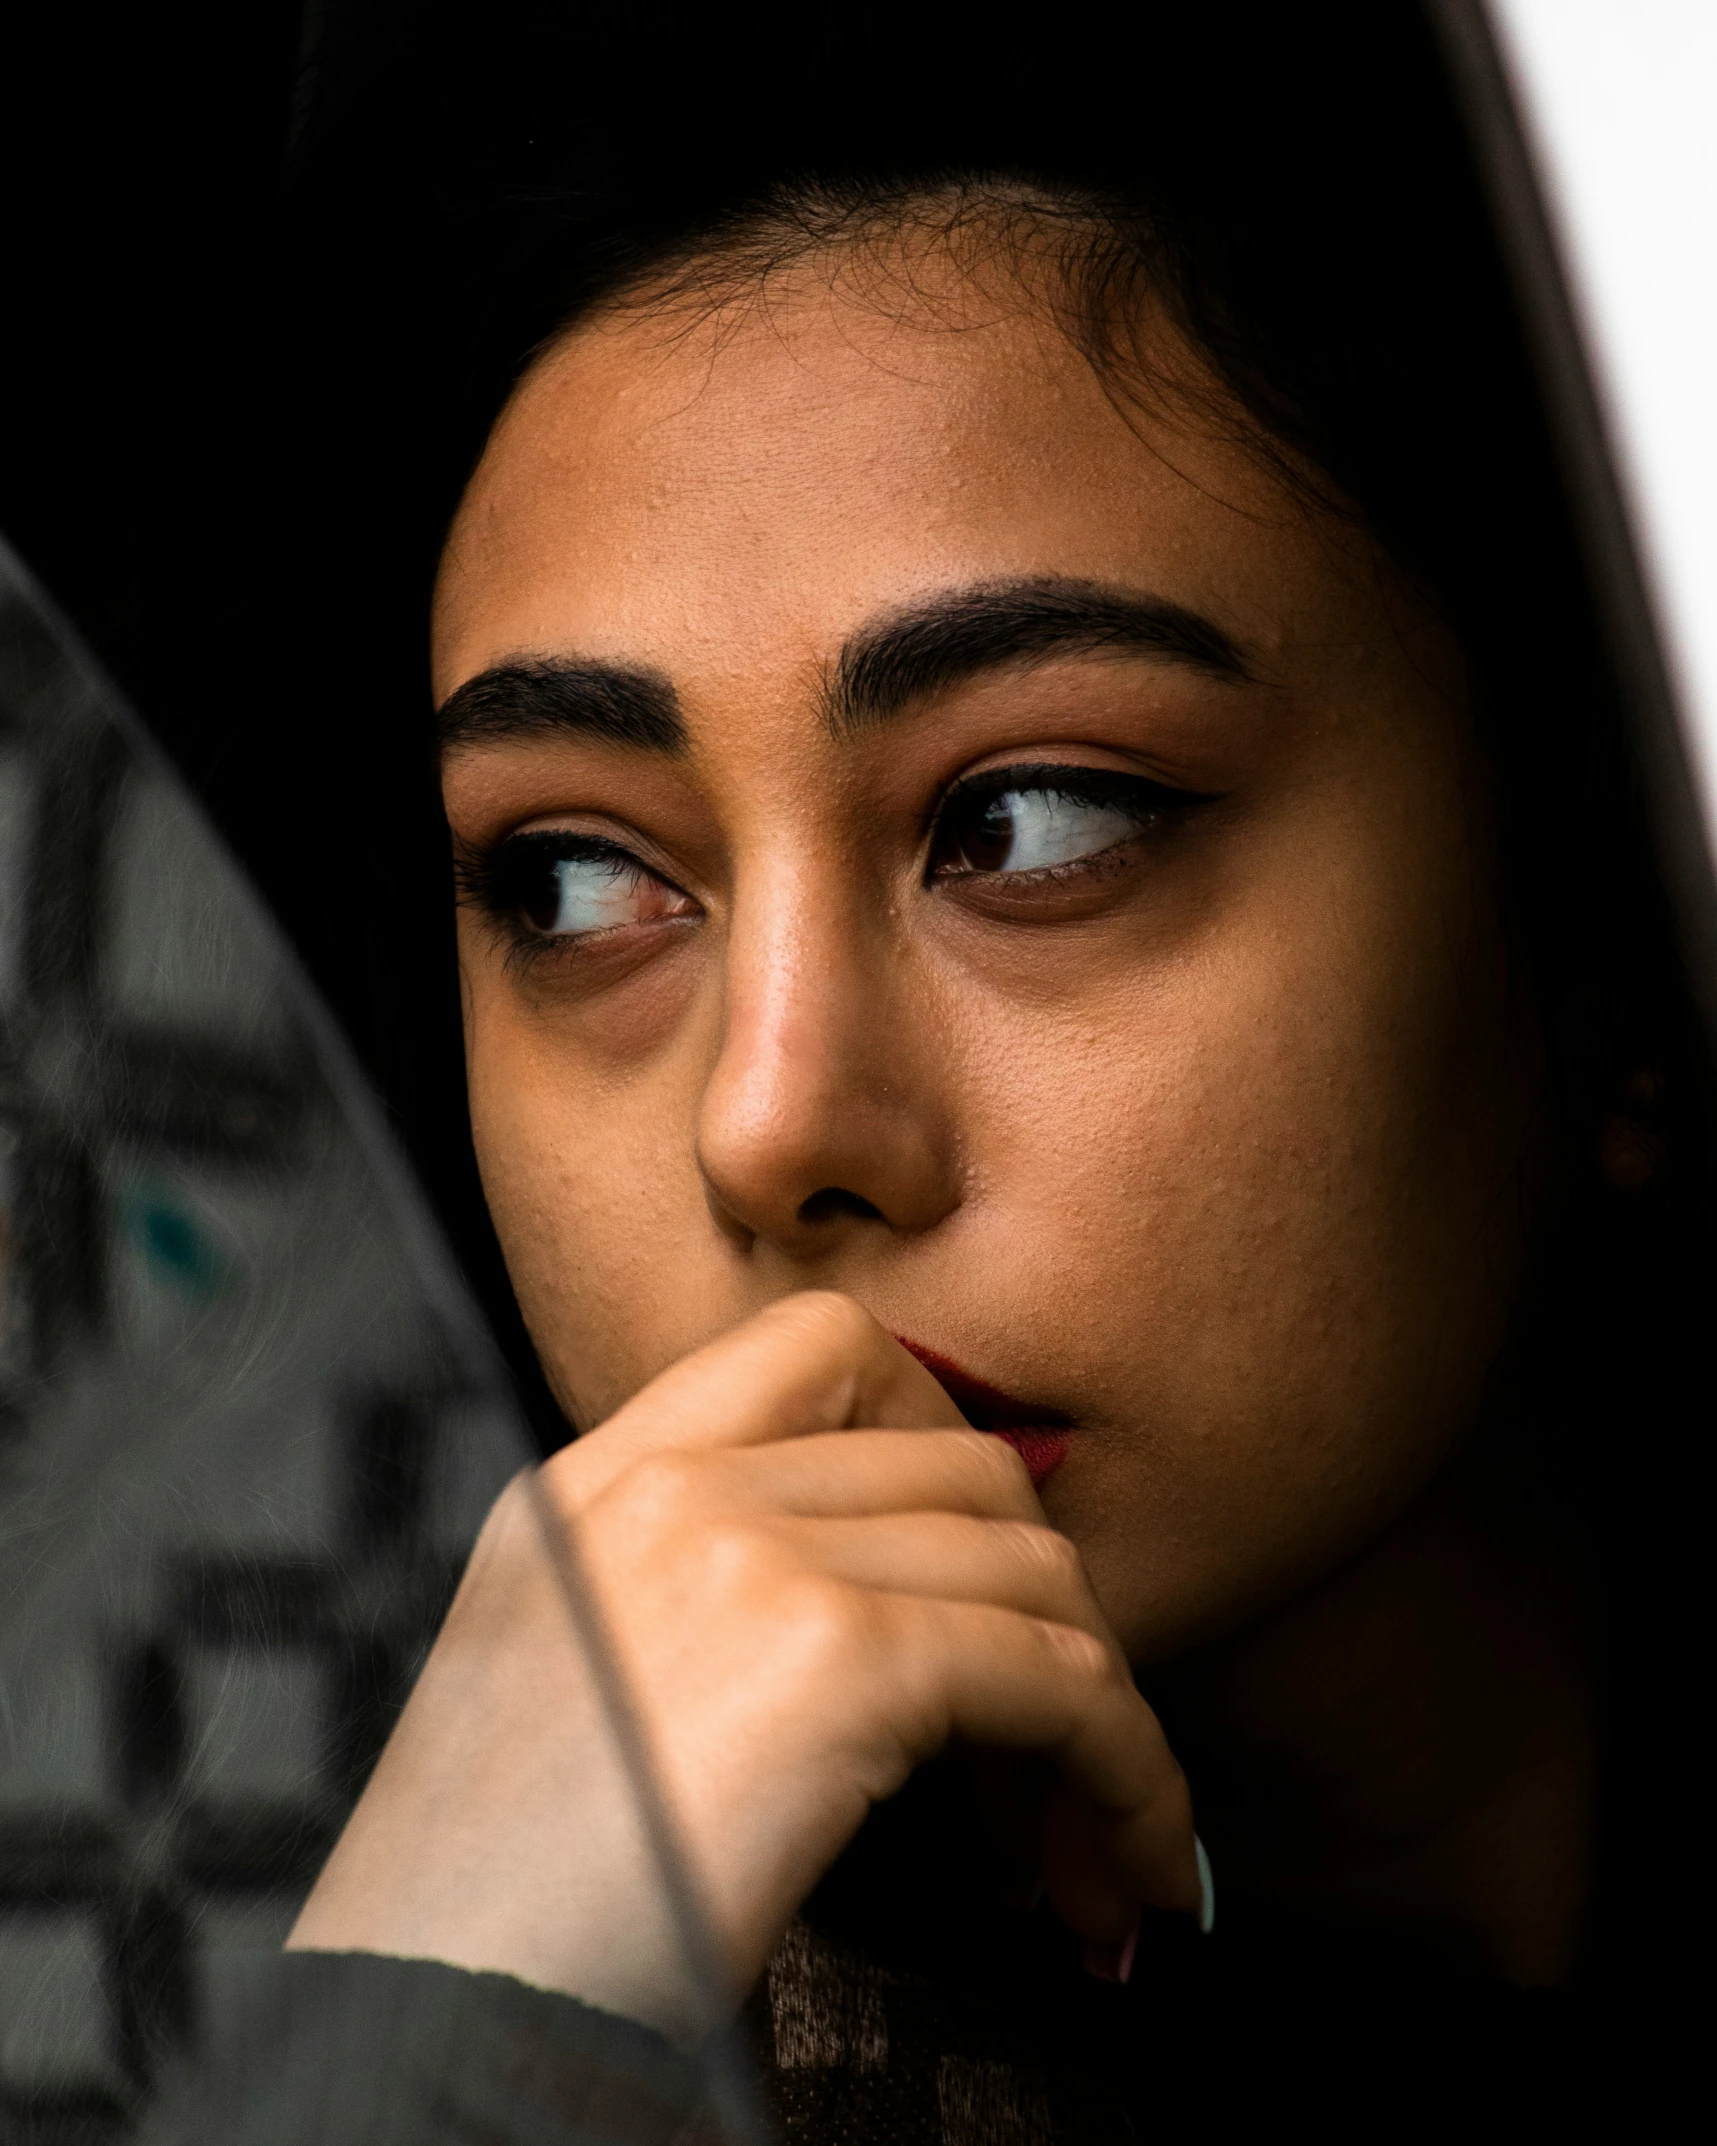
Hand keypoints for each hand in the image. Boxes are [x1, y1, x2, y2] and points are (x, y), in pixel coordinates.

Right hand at [289, 1293, 1198, 2038]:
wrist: (427, 2018)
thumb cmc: (495, 1900)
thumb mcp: (568, 1680)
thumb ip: (698, 1595)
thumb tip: (902, 1613)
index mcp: (600, 1478)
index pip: (825, 1347)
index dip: (942, 1440)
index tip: (975, 1570)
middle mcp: (675, 1484)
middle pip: (963, 1468)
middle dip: (1042, 1607)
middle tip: (1050, 1753)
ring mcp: (750, 1553)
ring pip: (1031, 1571)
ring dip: (1098, 1710)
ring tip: (1090, 1843)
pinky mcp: (833, 1656)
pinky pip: (1059, 1682)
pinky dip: (1127, 1772)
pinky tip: (1119, 1863)